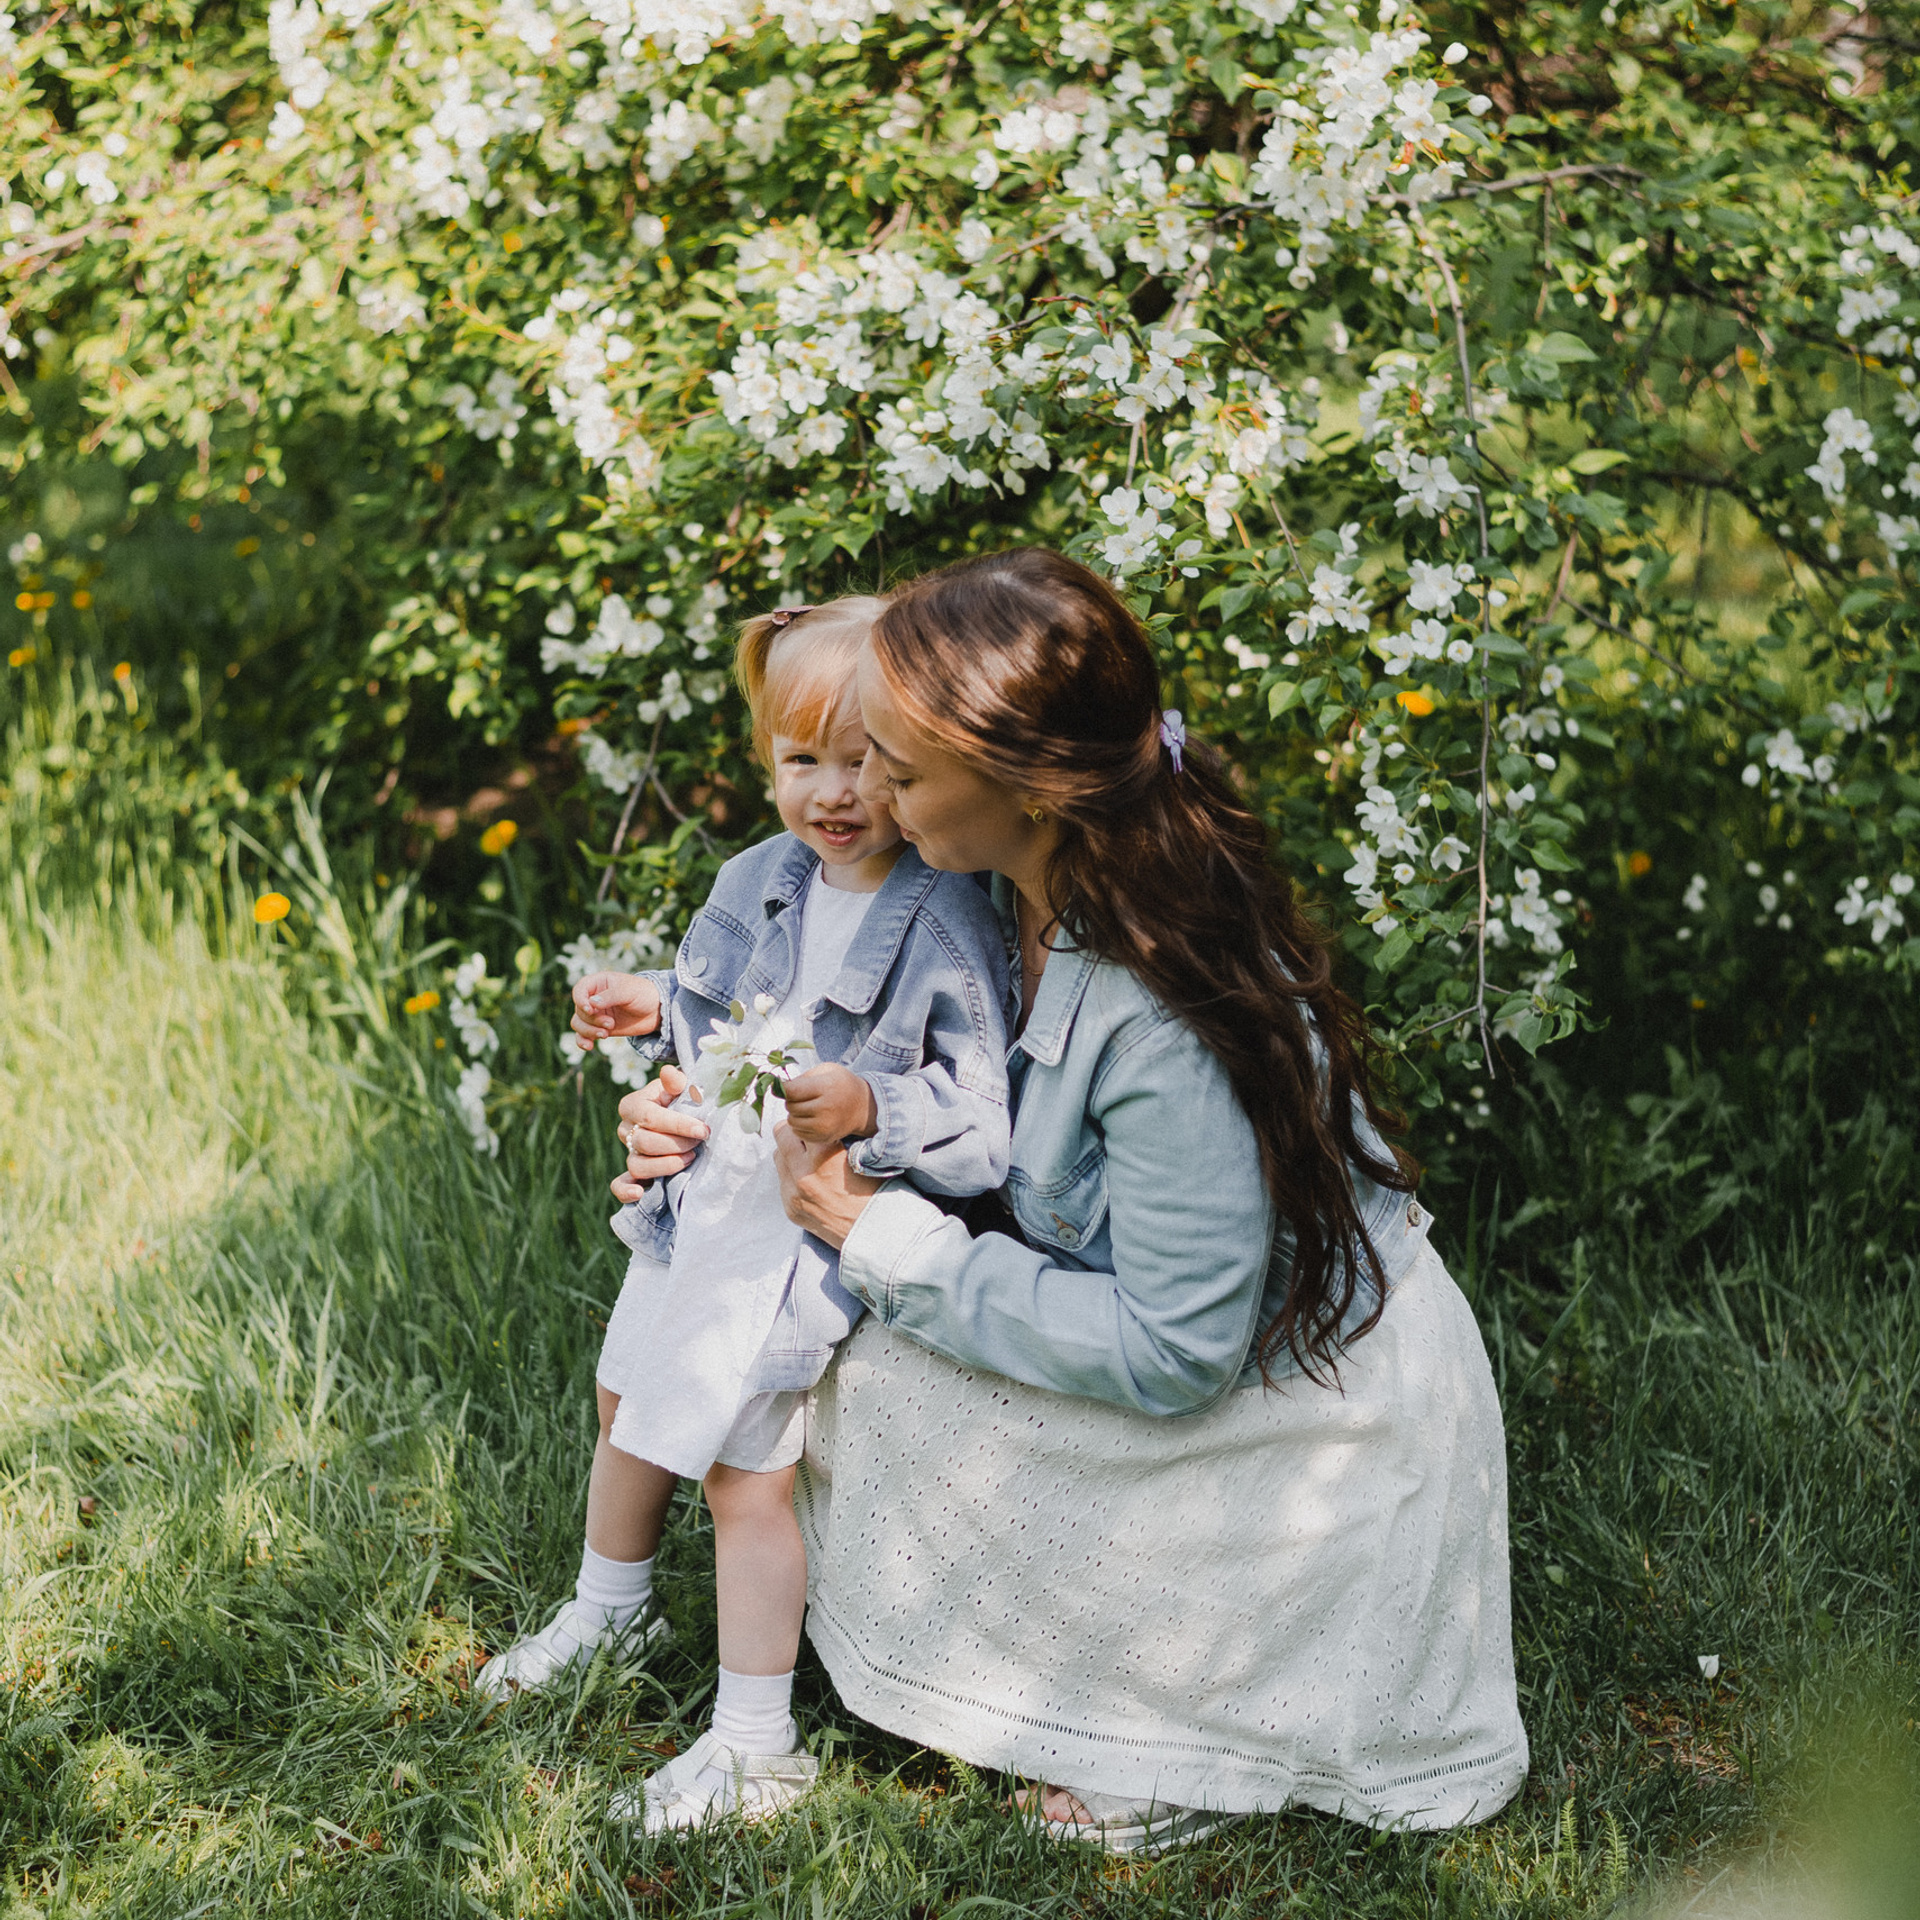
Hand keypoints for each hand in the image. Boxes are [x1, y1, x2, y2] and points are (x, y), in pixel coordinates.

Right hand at [572, 971, 662, 1045]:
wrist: (656, 1011)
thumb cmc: (644, 994)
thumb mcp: (629, 991)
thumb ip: (611, 996)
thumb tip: (591, 1004)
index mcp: (598, 983)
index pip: (579, 990)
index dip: (580, 1000)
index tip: (590, 1009)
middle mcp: (593, 998)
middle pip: (579, 1010)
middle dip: (593, 1019)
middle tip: (611, 1023)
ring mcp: (595, 1014)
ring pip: (578, 1024)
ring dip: (589, 1031)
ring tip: (606, 1034)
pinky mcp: (599, 1028)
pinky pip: (582, 1035)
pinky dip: (582, 1041)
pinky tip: (589, 1047)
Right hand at [609, 1065, 709, 1201]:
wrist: (684, 1115)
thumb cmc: (682, 1099)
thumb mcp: (681, 1087)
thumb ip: (676, 1082)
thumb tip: (669, 1074)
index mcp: (632, 1105)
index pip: (650, 1117)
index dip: (677, 1125)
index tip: (703, 1129)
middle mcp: (626, 1130)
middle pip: (645, 1143)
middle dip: (676, 1144)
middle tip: (700, 1141)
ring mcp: (629, 1152)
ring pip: (637, 1165)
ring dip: (666, 1165)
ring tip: (689, 1158)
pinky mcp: (632, 1173)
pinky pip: (620, 1185)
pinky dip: (626, 1191)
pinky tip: (641, 1192)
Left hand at [773, 1123, 883, 1249]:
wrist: (872, 1231)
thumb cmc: (873, 1192)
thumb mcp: (859, 1156)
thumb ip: (834, 1139)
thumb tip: (819, 1123)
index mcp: (824, 1155)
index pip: (801, 1124)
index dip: (810, 1122)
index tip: (815, 1124)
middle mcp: (804, 1173)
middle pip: (782, 1135)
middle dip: (794, 1133)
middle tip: (807, 1137)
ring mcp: (793, 1193)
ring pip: (778, 1157)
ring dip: (790, 1154)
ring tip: (809, 1160)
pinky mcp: (790, 1209)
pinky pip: (783, 1181)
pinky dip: (793, 1177)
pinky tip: (811, 1182)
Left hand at [780, 1063, 877, 1144]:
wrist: (863, 1107)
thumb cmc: (840, 1083)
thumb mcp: (825, 1070)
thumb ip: (802, 1077)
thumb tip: (778, 1087)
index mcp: (826, 1088)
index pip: (790, 1091)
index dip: (783, 1088)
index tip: (785, 1086)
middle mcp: (825, 1109)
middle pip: (790, 1106)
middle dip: (791, 1100)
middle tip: (802, 1095)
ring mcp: (824, 1127)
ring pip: (791, 1121)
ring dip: (795, 1113)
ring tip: (808, 1106)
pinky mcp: (823, 1138)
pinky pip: (798, 1132)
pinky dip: (800, 1125)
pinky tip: (812, 1117)